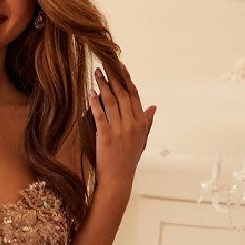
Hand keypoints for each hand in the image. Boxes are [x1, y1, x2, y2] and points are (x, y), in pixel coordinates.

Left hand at [90, 66, 155, 201]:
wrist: (118, 180)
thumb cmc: (128, 161)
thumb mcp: (141, 140)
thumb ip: (147, 122)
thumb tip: (153, 107)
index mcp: (141, 123)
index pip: (134, 95)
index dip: (126, 79)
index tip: (119, 67)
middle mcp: (132, 124)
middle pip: (122, 94)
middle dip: (113, 77)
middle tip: (105, 64)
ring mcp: (119, 130)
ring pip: (111, 102)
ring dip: (103, 85)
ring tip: (97, 74)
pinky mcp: (106, 137)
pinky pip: (100, 115)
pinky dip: (95, 103)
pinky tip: (91, 93)